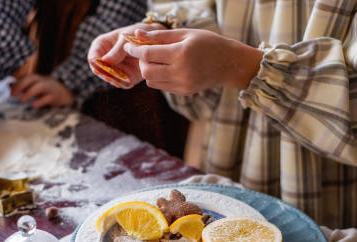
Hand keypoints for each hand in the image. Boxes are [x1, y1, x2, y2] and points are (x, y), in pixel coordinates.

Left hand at [10, 74, 73, 107]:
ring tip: (21, 100)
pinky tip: (33, 105)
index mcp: (38, 78)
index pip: (25, 77)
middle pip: (31, 79)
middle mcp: (43, 81)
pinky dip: (40, 101)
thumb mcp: (36, 87)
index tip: (9, 91)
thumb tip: (9, 87)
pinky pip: (47, 98)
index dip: (17, 84)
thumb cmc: (48, 91)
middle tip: (12, 95)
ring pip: (39, 86)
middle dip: (20, 85)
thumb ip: (24, 87)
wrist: (67, 94)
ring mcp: (50, 88)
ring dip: (29, 92)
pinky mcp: (55, 97)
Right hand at [88, 23, 164, 88]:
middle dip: (105, 74)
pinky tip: (129, 80)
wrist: (154, 40)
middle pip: (100, 71)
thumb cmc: (136, 34)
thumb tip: (105, 61)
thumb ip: (117, 50)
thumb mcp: (126, 38)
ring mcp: (116, 69)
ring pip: (111, 79)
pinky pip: (123, 83)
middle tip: (110, 75)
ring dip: (115, 80)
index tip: (98, 66)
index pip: (93, 57)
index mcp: (102, 46)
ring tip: (120, 77)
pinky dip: (125, 83)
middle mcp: (106, 60)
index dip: (94, 63)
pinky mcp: (127, 77)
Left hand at [124, 29, 263, 94]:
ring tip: (156, 61)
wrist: (229, 63)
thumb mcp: (185, 34)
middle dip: (141, 61)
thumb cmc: (208, 43)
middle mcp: (180, 72)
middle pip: (146, 70)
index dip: (134, 50)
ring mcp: (182, 84)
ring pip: (151, 81)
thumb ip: (160, 36)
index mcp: (181, 54)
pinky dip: (159, 78)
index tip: (128, 45)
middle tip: (144, 53)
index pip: (148, 54)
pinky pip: (162, 86)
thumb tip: (136, 34)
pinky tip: (166, 68)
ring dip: (149, 71)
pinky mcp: (184, 92)